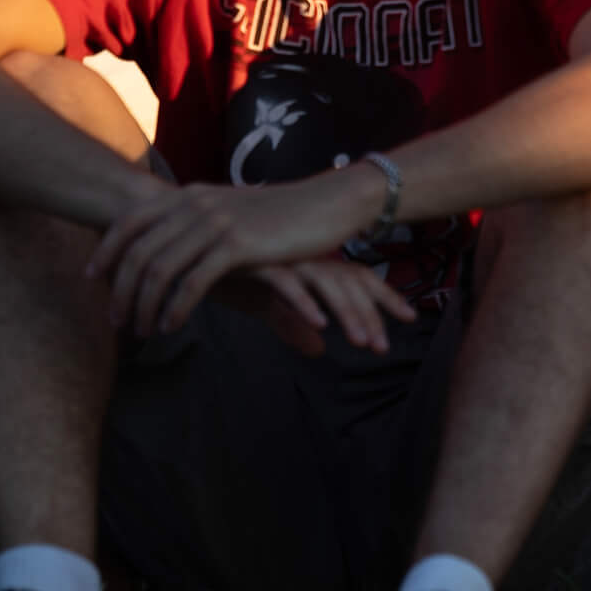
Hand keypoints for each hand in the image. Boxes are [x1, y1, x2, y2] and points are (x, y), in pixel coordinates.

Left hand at [88, 168, 387, 338]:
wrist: (330, 203)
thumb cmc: (284, 213)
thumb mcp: (233, 208)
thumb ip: (201, 219)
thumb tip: (175, 240)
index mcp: (189, 195)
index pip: (130, 221)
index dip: (106, 251)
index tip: (94, 279)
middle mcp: (195, 205)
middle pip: (138, 252)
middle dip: (120, 290)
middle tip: (115, 320)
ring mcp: (215, 224)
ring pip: (160, 270)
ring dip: (144, 305)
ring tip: (141, 330)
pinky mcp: (238, 245)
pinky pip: (193, 282)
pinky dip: (175, 307)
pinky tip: (172, 325)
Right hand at [219, 257, 419, 355]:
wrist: (180, 240)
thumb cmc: (224, 270)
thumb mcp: (263, 303)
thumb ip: (290, 323)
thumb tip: (319, 350)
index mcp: (310, 262)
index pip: (358, 278)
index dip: (384, 297)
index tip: (411, 317)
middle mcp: (303, 257)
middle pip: (350, 284)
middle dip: (371, 316)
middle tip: (383, 348)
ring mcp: (282, 256)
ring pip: (326, 284)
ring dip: (348, 314)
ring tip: (362, 343)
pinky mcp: (255, 261)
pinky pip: (287, 283)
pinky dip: (305, 303)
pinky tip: (319, 324)